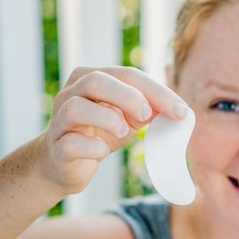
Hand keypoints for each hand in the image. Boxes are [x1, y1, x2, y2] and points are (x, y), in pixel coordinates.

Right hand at [42, 66, 187, 193]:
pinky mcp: (57, 148)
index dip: (157, 91)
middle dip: (127, 96)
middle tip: (147, 114)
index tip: (181, 111)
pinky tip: (103, 152)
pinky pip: (70, 143)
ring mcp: (59, 120)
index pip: (127, 75)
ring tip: (123, 131)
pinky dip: (91, 147)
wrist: (64, 163)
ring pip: (76, 108)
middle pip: (96, 81)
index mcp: (91, 78)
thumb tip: (180, 111)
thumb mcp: (128, 116)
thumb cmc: (99, 133)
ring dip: (107, 118)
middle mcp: (71, 93)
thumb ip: (149, 108)